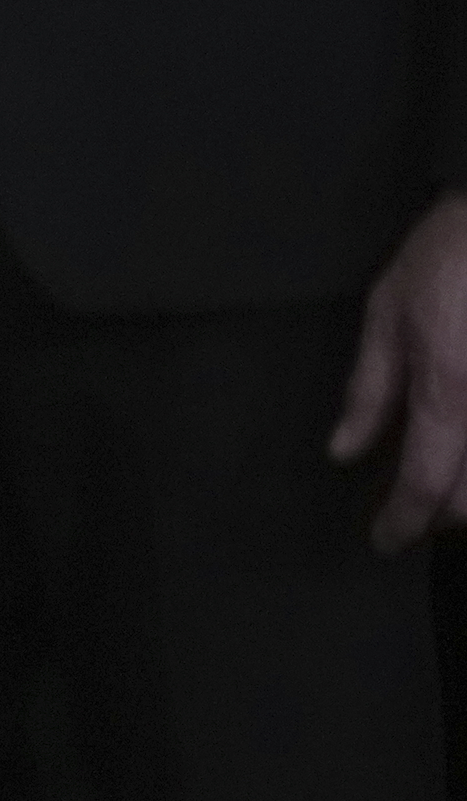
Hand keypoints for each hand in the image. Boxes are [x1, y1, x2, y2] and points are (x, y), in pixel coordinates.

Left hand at [332, 192, 466, 546]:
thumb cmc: (448, 258)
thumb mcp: (390, 311)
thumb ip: (371, 389)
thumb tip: (345, 450)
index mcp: (449, 390)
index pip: (424, 481)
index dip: (402, 521)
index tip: (384, 541)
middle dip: (443, 513)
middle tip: (411, 509)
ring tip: (442, 483)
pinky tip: (464, 451)